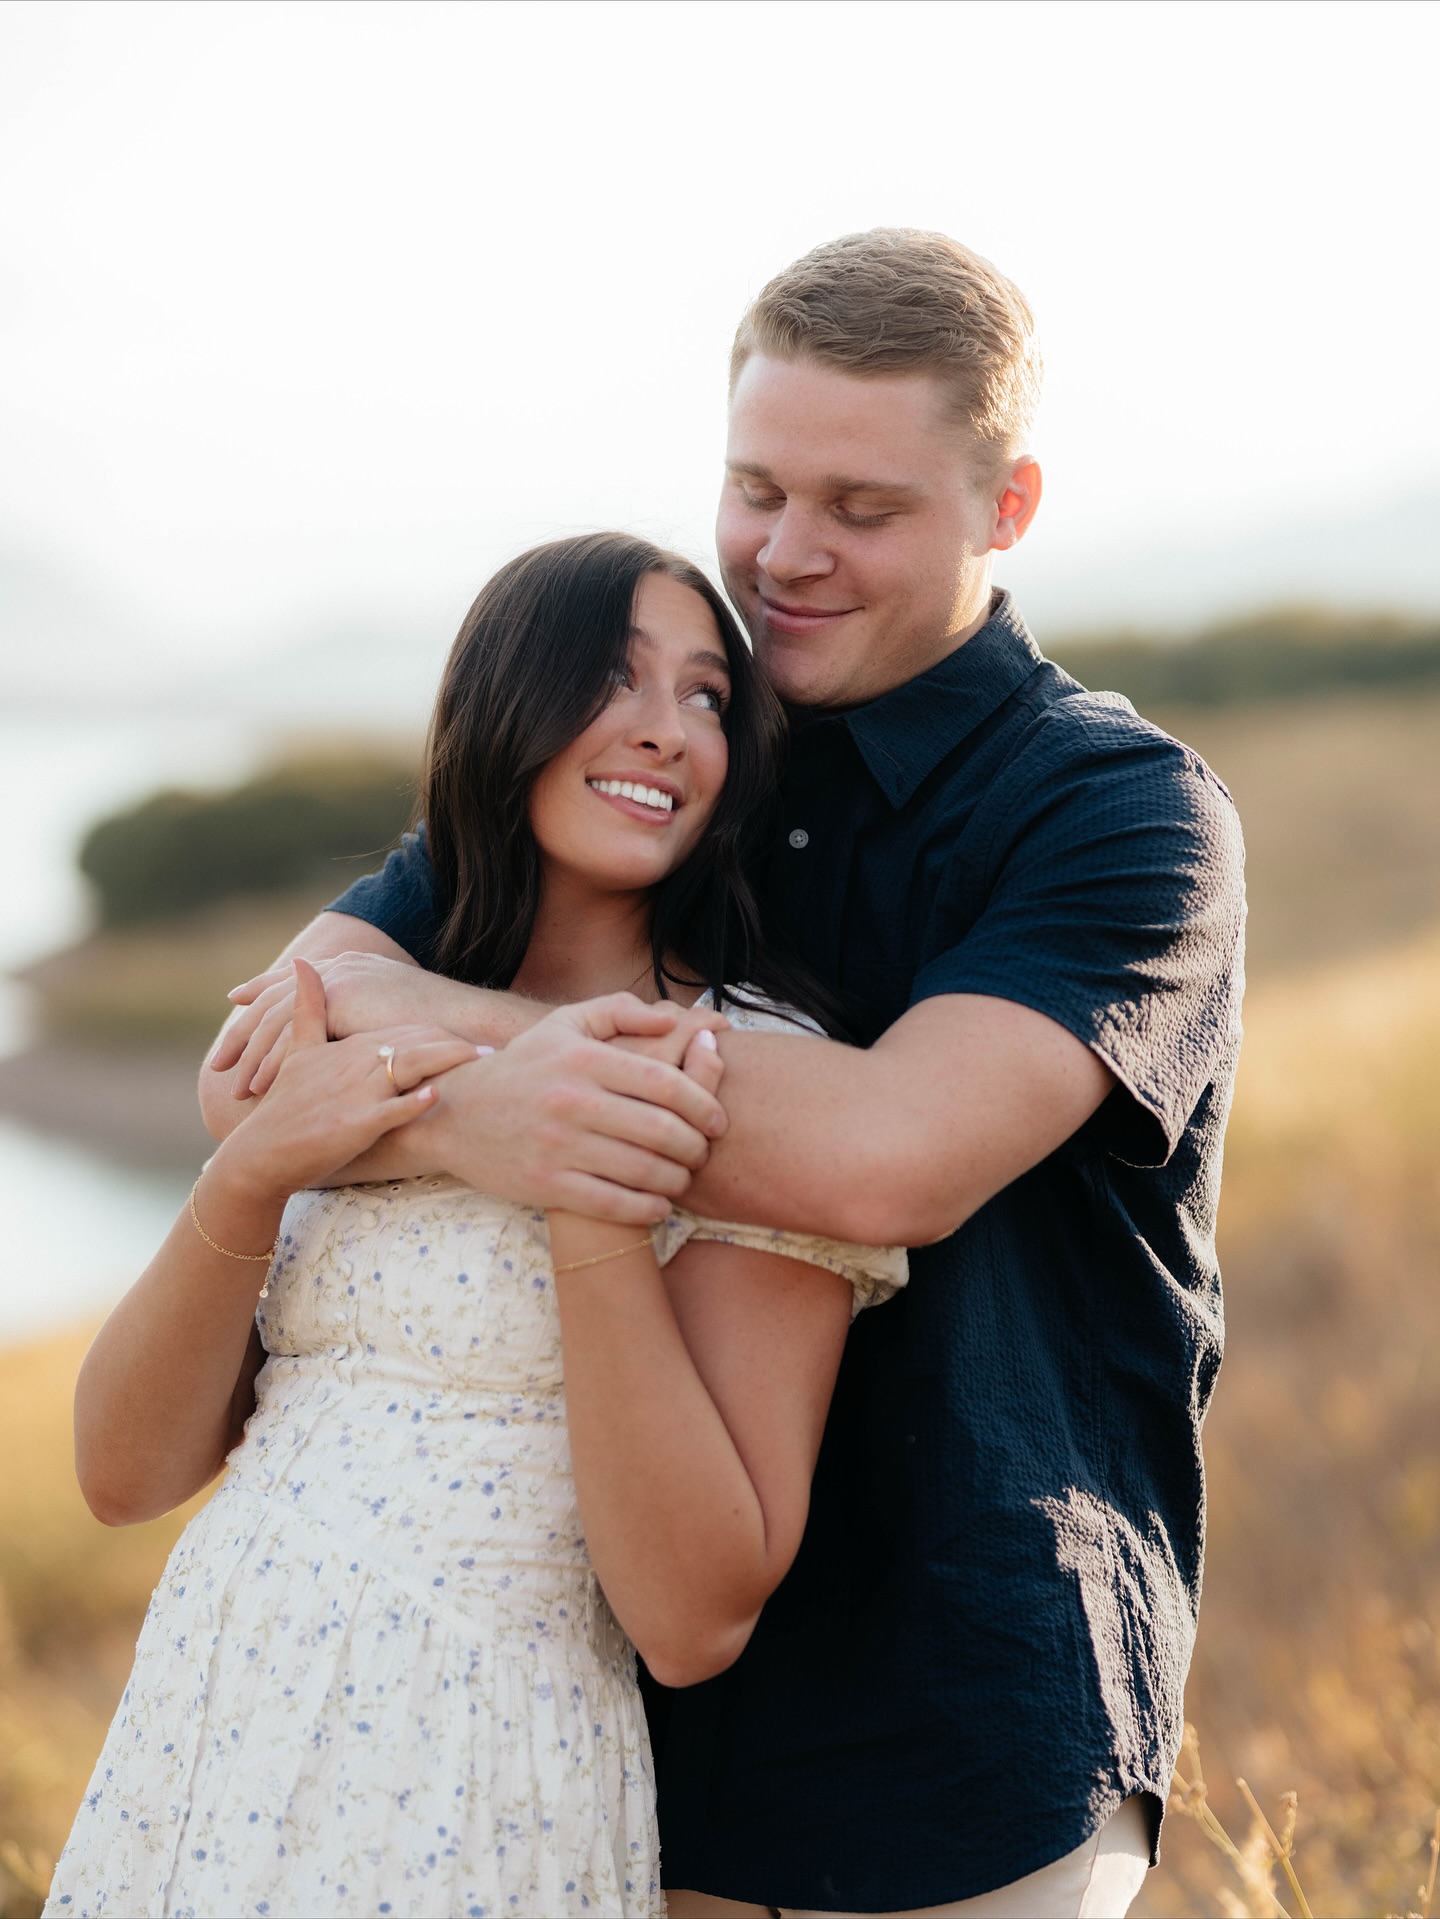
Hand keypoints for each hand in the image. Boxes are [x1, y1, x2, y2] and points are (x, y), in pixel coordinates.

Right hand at [208, 960, 480, 1204]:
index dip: (442, 1030)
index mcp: (348, 1047)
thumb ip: (307, 1008)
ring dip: (448, 1061)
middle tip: (498, 1044)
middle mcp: (355, 1063)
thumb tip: (303, 961)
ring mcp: (356, 1092)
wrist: (261, 1154)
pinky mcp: (354, 1123)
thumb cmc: (287, 1108)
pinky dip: (413, 1102)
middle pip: (415, 1042)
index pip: (405, 1029)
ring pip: (409, 1067)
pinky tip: (438, 1094)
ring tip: (484, 1058)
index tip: (478, 1031)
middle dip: (456, 1041)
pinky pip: (391, 1111)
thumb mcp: (296, 1052)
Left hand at [214, 951, 453, 1097]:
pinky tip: (260, 1085)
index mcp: (350, 968)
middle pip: (274, 1001)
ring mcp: (342, 983)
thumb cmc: (442, 1026)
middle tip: (219, 1063)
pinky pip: (296, 1036)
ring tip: (238, 1086)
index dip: (262, 998)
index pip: (295, 983)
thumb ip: (367, 1014)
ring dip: (254, 1055)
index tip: (236, 1009)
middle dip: (244, 1035)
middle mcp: (341, 969)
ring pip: (278, 1019)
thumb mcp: (396, 1015)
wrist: (469, 1023)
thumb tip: (347, 1025)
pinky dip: (274, 1062)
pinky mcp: (343, 1004)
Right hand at [410, 993, 729, 1224]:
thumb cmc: (524, 1067)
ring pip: (642, 1170)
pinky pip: (612, 1203)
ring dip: (676, 1180)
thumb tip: (677, 1020)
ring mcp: (558, 1145)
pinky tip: (658, 1206)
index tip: (717, 1120)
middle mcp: (573, 1100)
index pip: (666, 1083)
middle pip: (662, 1130)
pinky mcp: (545, 1183)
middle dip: (696, 1147)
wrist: (454, 1113)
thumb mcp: (564, 1024)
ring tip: (683, 1178)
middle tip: (703, 1153)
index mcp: (584, 1059)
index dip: (704, 1105)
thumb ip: (621, 1011)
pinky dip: (646, 1209)